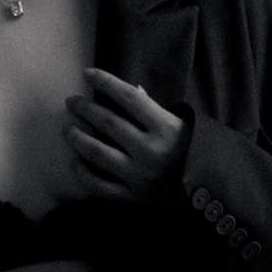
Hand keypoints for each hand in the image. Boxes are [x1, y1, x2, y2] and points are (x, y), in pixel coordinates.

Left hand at [64, 67, 185, 201]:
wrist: (204, 191)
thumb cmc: (189, 150)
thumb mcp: (181, 124)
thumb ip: (154, 110)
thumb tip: (128, 91)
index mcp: (165, 127)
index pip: (129, 97)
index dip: (106, 82)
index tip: (88, 73)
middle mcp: (151, 151)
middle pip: (108, 123)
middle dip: (85, 109)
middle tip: (71, 101)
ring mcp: (140, 176)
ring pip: (98, 153)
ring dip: (77, 138)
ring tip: (67, 129)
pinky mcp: (132, 198)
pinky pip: (99, 186)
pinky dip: (83, 173)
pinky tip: (75, 162)